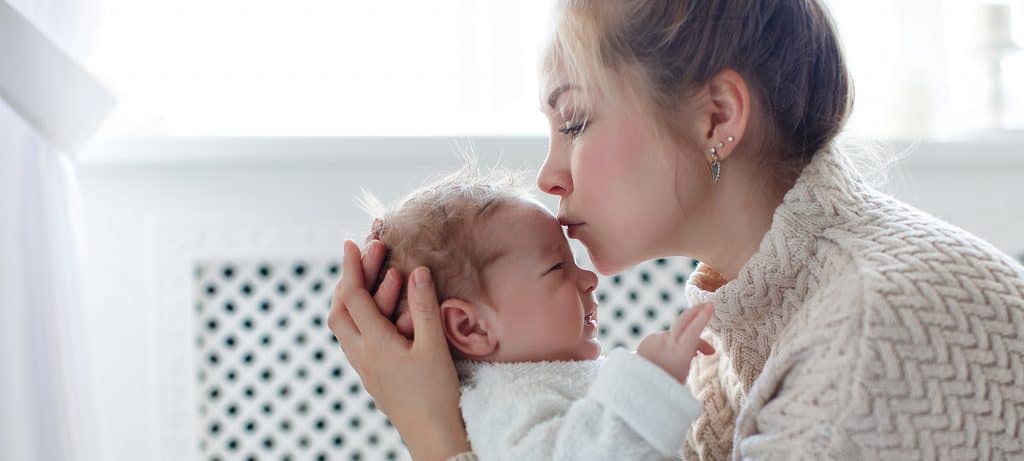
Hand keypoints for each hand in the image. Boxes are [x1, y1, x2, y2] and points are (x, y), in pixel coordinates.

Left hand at [328, 240, 469, 460]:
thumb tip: (417, 271)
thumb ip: (423, 307)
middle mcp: (361, 355)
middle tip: (362, 257)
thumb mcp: (434, 346)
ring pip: (344, 327)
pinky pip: (355, 340)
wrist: (432, 436)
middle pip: (339, 311)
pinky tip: (376, 314)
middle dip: (348, 280)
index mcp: (374, 344)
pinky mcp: (372, 377)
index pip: (354, 297)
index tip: (351, 243)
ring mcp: (364, 368)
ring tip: (367, 278)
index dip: (352, 267)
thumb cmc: (436, 394)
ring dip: (352, 300)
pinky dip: (360, 318)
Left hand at [636, 303, 715, 383]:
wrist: (638, 389)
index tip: (711, 305)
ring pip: (674, 334)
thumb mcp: (685, 374)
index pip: (694, 329)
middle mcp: (666, 342)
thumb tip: (698, 348)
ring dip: (682, 340)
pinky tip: (667, 358)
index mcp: (679, 353)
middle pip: (684, 320)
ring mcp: (655, 339)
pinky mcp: (647, 341)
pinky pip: (663, 339)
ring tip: (690, 357)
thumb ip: (690, 355)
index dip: (704, 316)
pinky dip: (669, 345)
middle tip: (707, 305)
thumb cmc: (666, 387)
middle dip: (697, 311)